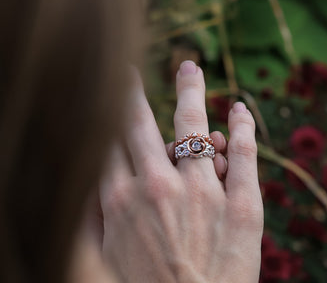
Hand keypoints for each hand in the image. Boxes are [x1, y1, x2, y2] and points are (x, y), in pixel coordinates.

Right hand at [99, 61, 263, 282]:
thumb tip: (81, 178)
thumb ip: (89, 217)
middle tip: (130, 68)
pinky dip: (243, 127)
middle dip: (132, 90)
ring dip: (191, 90)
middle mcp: (157, 185)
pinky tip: (239, 108)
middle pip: (141, 122)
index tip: (99, 93)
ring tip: (189, 66)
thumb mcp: (100, 260)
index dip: (101, 112)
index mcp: (120, 199)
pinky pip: (245, 154)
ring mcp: (202, 192)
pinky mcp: (242, 206)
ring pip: (194, 125)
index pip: (107, 139)